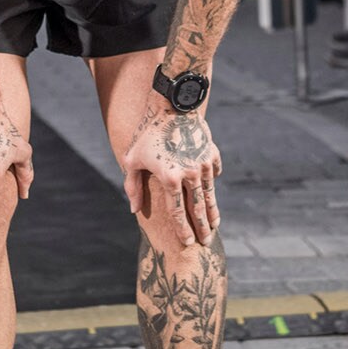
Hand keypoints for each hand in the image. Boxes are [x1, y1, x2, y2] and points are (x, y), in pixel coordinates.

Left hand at [122, 104, 222, 246]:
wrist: (172, 106)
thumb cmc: (147, 134)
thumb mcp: (132, 160)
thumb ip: (133, 187)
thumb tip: (134, 210)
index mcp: (170, 179)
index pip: (178, 213)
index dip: (183, 230)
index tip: (189, 243)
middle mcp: (190, 175)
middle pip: (198, 209)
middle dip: (203, 229)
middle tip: (207, 243)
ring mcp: (204, 164)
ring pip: (209, 195)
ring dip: (212, 212)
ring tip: (215, 225)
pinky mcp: (212, 154)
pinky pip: (214, 174)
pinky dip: (212, 184)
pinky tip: (211, 193)